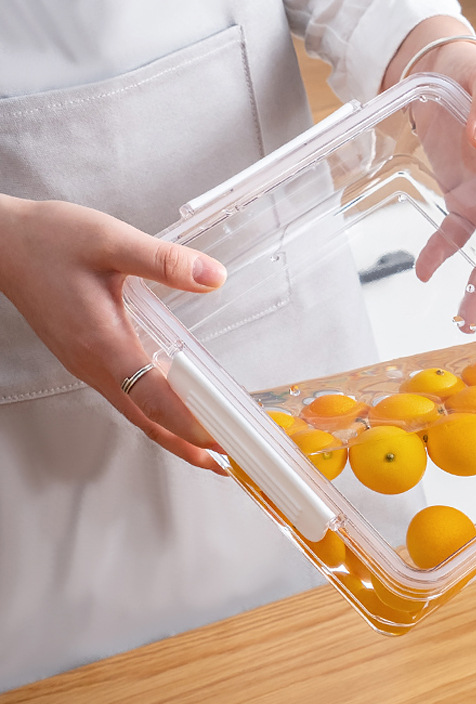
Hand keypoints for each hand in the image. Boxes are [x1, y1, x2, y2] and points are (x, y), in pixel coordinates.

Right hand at [0, 194, 227, 472]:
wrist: (2, 242)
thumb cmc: (50, 240)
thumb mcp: (111, 240)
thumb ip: (164, 261)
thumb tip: (213, 276)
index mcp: (103, 343)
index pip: (153, 398)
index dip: (189, 424)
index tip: (220, 441)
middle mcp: (94, 364)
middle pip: (146, 419)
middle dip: (186, 445)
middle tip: (225, 463)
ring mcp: (87, 364)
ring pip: (135, 412)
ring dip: (171, 433)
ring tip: (207, 447)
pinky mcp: (85, 356)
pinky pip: (125, 395)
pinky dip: (154, 411)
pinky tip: (172, 408)